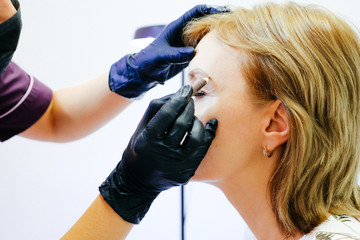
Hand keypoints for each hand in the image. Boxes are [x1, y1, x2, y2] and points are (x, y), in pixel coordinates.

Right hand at [99, 85, 217, 222]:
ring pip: (195, 137)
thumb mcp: (141, 127)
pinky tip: (210, 126)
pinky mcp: (185, 173)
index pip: (167, 113)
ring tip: (193, 118)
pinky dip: (208, 136)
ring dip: (197, 122)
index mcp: (147, 140)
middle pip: (182, 123)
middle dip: (188, 107)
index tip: (186, 89)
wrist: (138, 180)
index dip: (179, 98)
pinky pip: (202, 151)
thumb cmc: (140, 147)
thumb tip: (179, 93)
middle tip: (190, 101)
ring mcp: (175, 165)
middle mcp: (162, 153)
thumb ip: (157, 108)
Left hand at [109, 4, 229, 97]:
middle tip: (233, 22)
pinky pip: (203, 48)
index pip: (195, 13)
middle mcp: (183, 33)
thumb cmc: (148, 61)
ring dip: (217, 34)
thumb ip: (175, 54)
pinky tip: (223, 51)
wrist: (144, 72)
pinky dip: (213, 48)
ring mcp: (186, 44)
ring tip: (232, 36)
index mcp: (176, 27)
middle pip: (203, 22)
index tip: (222, 11)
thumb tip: (192, 52)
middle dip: (217, 20)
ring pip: (205, 35)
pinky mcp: (188, 54)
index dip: (208, 10)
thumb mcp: (161, 56)